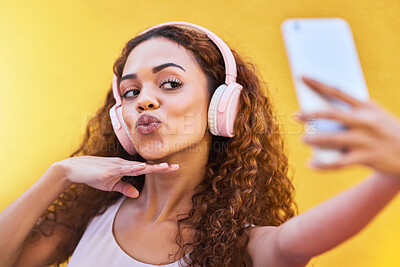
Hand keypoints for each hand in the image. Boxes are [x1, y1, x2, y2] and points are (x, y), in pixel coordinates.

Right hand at [55, 156, 178, 197]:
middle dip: (161, 167)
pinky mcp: (107, 170)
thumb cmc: (93, 175)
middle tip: (177, 167)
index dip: (159, 168)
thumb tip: (137, 194)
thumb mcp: (111, 184)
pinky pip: (122, 169)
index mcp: (126, 168)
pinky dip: (132, 168)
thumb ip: (125, 188)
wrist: (74, 169)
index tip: (173, 168)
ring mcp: (116, 166)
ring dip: (150, 167)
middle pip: (146, 166)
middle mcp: (123, 164)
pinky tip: (141, 168)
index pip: (146, 169)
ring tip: (164, 167)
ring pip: (136, 166)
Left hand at [294, 76, 399, 176]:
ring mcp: (365, 141)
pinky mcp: (366, 158)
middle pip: (332, 115)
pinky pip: (339, 163)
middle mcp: (365, 121)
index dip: (318, 84)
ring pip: (333, 139)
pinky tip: (310, 164)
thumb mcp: (375, 114)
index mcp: (366, 107)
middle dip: (311, 114)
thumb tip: (321, 111)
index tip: (302, 77)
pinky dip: (322, 165)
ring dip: (314, 139)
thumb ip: (353, 111)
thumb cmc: (386, 130)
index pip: (338, 92)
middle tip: (295, 115)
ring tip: (303, 139)